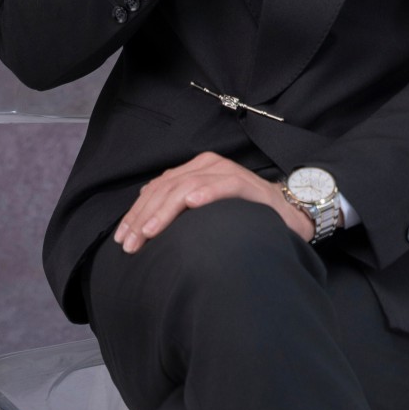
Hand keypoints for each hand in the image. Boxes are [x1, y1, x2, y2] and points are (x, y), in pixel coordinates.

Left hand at [113, 153, 311, 252]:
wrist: (287, 214)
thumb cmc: (241, 216)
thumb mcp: (204, 212)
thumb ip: (178, 211)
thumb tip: (142, 225)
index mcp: (195, 170)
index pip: (157, 188)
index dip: (136, 213)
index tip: (121, 240)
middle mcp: (209, 165)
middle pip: (167, 187)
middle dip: (144, 216)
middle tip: (130, 244)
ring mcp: (229, 172)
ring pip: (189, 185)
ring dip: (166, 210)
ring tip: (150, 231)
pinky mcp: (249, 184)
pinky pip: (225, 184)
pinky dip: (207, 192)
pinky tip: (192, 204)